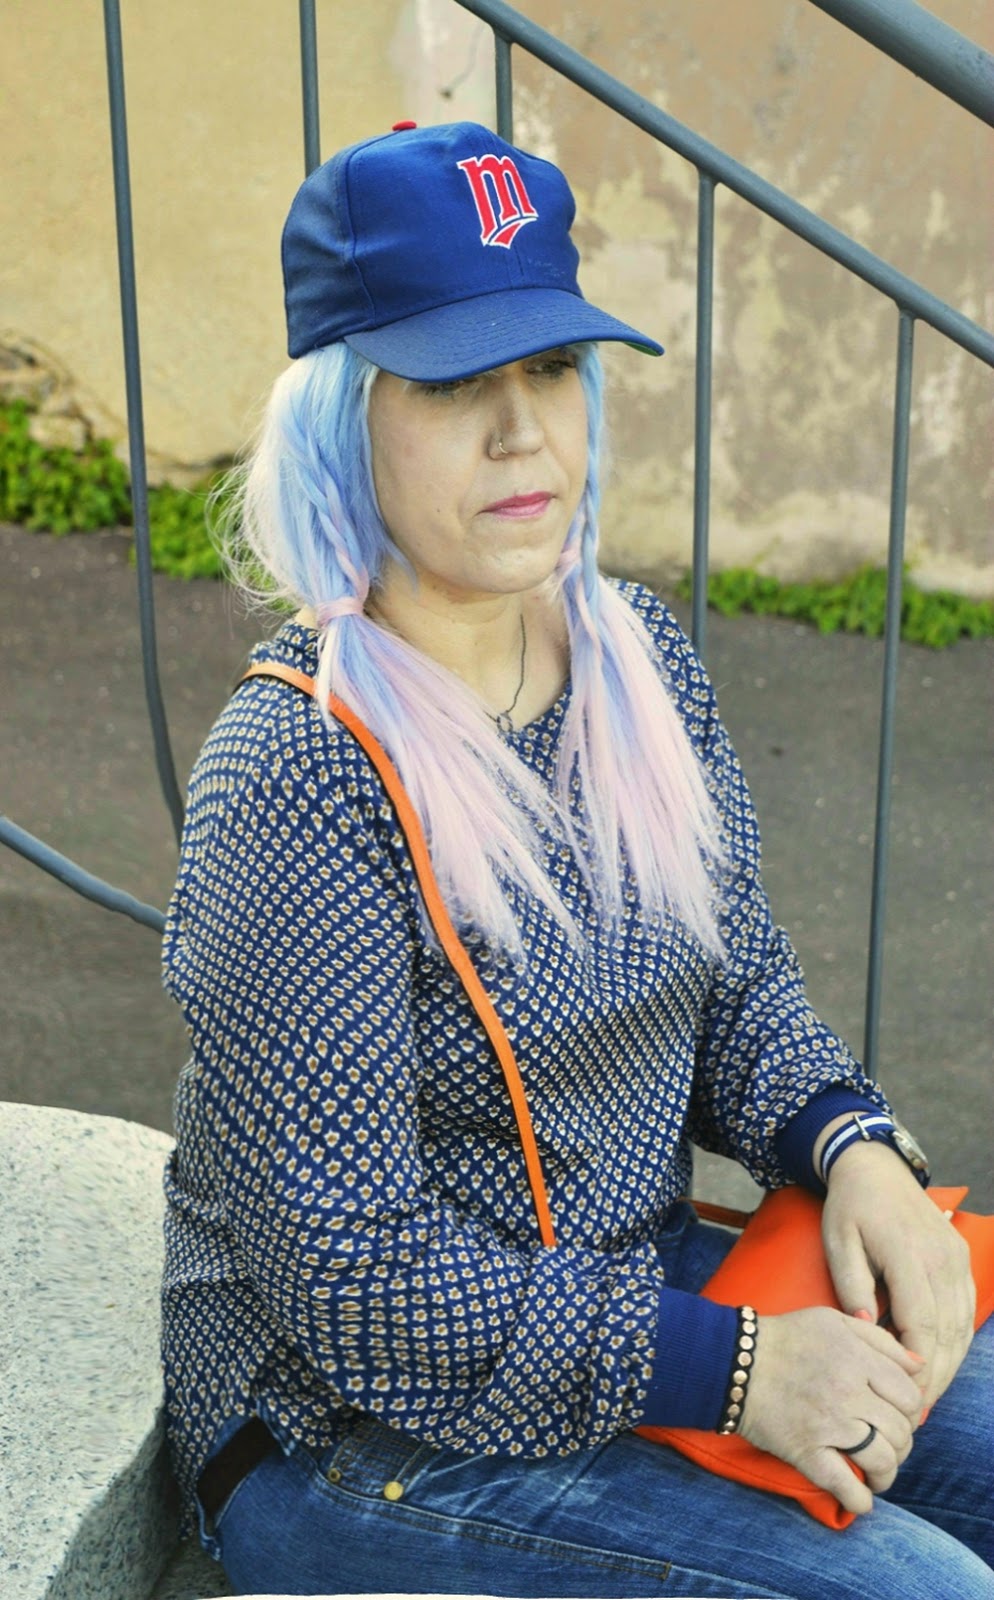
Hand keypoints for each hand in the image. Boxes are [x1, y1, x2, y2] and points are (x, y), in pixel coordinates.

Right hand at [738, 1305, 924, 1513]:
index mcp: (857, 1359)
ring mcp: (827, 1425)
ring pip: (882, 1460)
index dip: (911, 1410)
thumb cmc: (787, 1337)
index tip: (899, 1415)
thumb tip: (920, 1367)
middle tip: (888, 1442)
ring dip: (887, 1472)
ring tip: (879, 1472)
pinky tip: (862, 1499)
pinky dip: (860, 1500)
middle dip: (901, 1442)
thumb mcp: (834, 1321)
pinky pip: (844, 1485)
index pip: (910, 1397)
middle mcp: (848, 1392)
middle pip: (900, 1431)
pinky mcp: (805, 1452)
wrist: (732, 1360)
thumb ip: (880, 1340)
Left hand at [821, 1141, 974, 1411]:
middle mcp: (942, 1259)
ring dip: (948, 1365)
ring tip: (926, 1399)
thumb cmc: (850, 1207)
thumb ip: (852, 1285)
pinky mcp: (961, 1260)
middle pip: (949, 1333)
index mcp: (909, 1254)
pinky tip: (937, 1364)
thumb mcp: (838, 1241)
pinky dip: (955, 1343)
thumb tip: (870, 1331)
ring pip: (962, 1326)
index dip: (917, 1367)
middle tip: (916, 1414)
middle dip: (935, 1379)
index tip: (903, 1398)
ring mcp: (957, 1259)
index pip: (923, 1323)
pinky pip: (965, 1311)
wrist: (875, 1169)